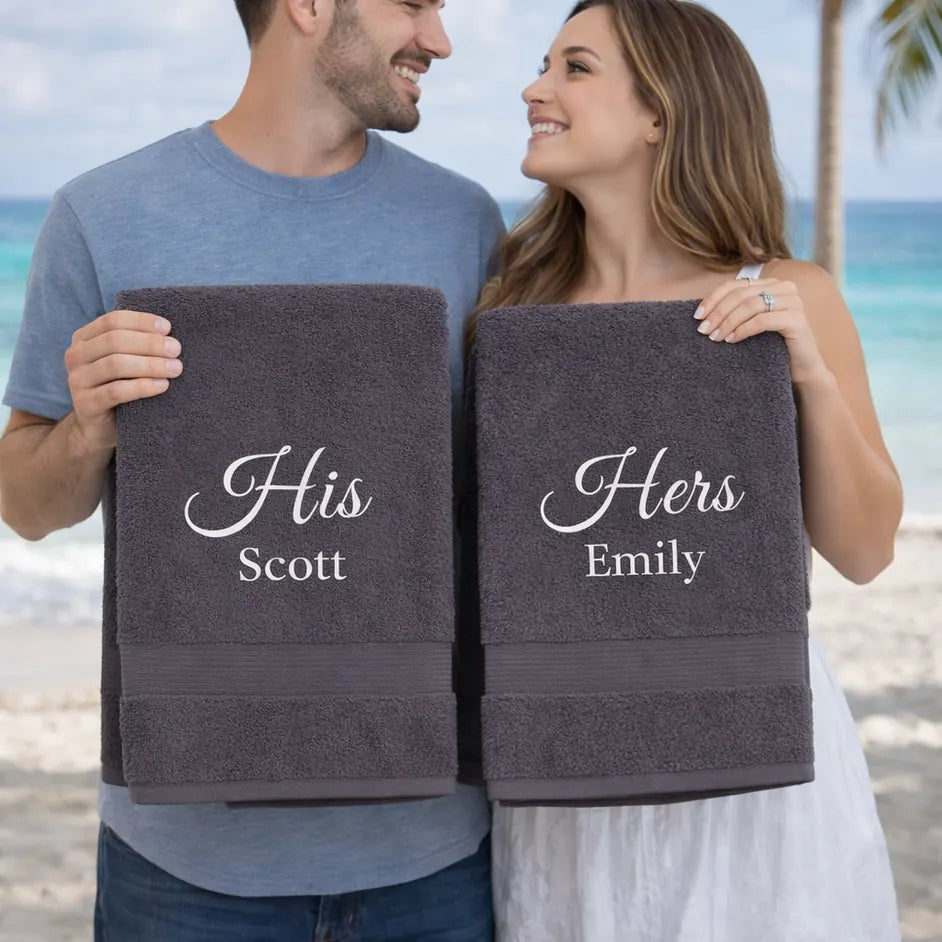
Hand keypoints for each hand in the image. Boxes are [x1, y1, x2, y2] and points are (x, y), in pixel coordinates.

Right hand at [64, 309, 181, 449]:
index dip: (141, 321)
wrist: (99, 428)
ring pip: (115, 364)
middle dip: (150, 343)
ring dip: (150, 364)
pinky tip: (162, 386)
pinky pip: (115, 391)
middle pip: (114, 340)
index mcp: (84, 338)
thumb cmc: (121, 387)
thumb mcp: (125, 361)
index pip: (112, 321)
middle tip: (176, 349)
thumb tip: (169, 330)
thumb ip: (136, 343)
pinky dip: (142, 386)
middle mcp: (76, 356)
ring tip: (176, 368)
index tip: (167, 328)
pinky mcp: (85, 404)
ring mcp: (77, 380)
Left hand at [694, 276, 827, 383]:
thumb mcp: (751, 323)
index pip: (735, 285)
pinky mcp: (797, 319)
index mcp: (771, 284)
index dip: (713, 299)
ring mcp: (793, 301)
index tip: (697, 316)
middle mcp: (784, 288)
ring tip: (715, 337)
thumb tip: (702, 312)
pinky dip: (743, 329)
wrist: (801, 368)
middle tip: (704, 330)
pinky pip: (762, 320)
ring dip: (728, 322)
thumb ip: (736, 311)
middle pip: (741, 294)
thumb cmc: (772, 346)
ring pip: (750, 305)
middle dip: (718, 312)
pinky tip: (731, 340)